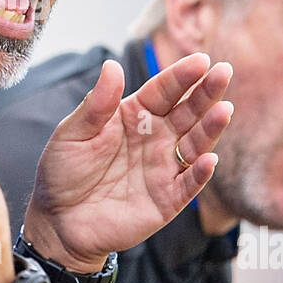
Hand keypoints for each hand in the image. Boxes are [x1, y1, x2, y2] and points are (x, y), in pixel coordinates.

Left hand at [22, 54, 233, 272]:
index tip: (201, 61)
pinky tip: (209, 159)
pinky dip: (200, 173)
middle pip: (188, 112)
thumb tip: (112, 66)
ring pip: (195, 145)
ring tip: (224, 110)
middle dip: (207, 93)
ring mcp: (163, 169)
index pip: (164, 91)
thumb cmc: (64, 172)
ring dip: (211, 129)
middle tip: (224, 73)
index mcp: (134, 116)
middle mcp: (155, 138)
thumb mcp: (73, 133)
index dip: (182, 76)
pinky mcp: (166, 200)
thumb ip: (96, 103)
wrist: (58, 221)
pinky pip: (188, 185)